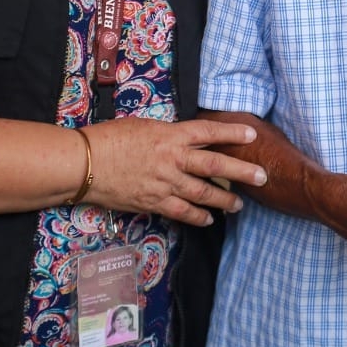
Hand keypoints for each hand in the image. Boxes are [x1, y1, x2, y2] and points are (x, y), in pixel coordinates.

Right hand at [85, 117, 267, 226]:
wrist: (85, 163)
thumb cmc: (110, 138)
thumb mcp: (144, 126)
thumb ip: (168, 135)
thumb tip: (185, 140)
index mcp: (170, 135)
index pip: (209, 132)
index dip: (232, 132)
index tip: (252, 134)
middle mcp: (173, 159)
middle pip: (215, 166)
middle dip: (242, 172)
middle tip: (262, 177)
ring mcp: (165, 183)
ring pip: (203, 193)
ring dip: (224, 200)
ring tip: (239, 205)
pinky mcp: (154, 202)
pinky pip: (182, 212)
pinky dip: (198, 217)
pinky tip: (209, 219)